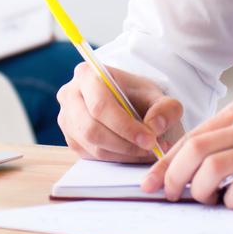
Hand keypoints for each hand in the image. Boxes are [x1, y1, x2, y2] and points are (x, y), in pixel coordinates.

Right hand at [55, 64, 181, 162]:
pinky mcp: (71, 139)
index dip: (125, 126)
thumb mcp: (158, 95)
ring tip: (148, 151)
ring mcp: (66, 119)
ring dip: (124, 154)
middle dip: (125, 144)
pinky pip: (92, 156)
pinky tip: (135, 153)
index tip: (150, 139)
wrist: (128, 102)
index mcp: (87, 75)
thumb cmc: (138, 95)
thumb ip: (165, 108)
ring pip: (92, 146)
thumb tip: (155, 126)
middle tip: (151, 149)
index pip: (101, 105)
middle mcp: (70, 95)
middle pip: (92, 129)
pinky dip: (117, 158)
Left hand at [140, 95, 232, 208]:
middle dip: (173, 177)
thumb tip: (187, 163)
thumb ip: (231, 136)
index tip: (151, 182)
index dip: (166, 162)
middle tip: (169, 196)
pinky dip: (230, 201)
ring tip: (204, 202)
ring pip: (213, 169)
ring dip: (198, 192)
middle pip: (195, 150)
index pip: (192, 135)